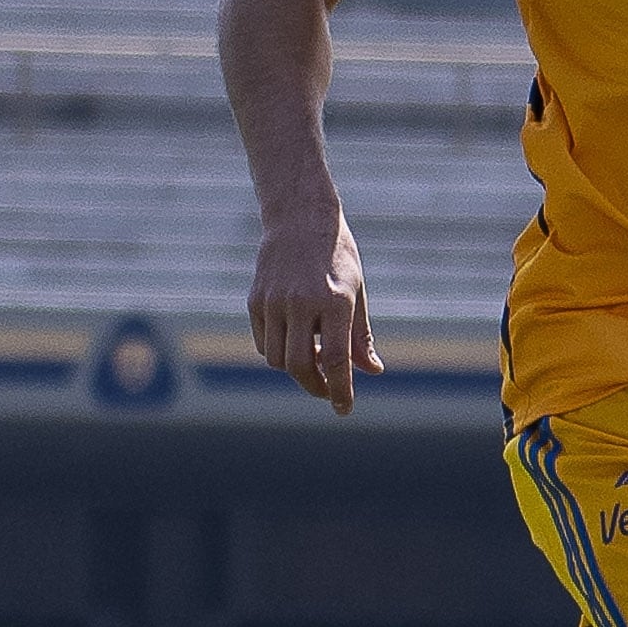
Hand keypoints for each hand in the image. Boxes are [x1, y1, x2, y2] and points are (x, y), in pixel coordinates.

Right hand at [249, 212, 383, 413]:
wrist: (299, 217)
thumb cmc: (336, 256)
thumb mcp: (356, 291)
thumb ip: (360, 335)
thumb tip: (372, 371)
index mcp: (335, 300)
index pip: (335, 358)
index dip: (340, 389)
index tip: (344, 409)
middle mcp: (302, 302)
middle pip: (300, 366)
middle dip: (315, 386)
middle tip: (329, 390)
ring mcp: (274, 301)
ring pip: (277, 359)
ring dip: (295, 369)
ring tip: (314, 356)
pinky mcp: (255, 300)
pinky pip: (263, 343)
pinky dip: (277, 351)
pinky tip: (294, 338)